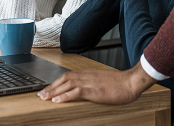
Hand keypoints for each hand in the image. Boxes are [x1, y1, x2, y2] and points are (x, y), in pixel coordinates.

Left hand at [38, 61, 156, 103]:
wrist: (132, 82)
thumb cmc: (121, 83)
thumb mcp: (105, 81)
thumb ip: (95, 82)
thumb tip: (88, 88)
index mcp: (90, 73)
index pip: (69, 75)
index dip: (57, 81)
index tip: (48, 88)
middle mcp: (88, 75)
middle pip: (64, 78)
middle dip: (51, 86)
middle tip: (41, 94)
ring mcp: (90, 82)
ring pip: (67, 84)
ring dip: (54, 91)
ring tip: (44, 97)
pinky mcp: (94, 90)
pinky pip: (76, 91)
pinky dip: (64, 95)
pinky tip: (57, 100)